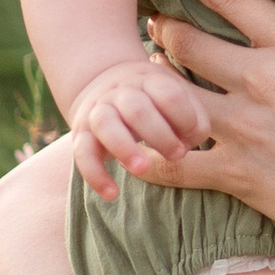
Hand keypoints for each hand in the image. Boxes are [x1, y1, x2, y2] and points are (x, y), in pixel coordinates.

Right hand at [66, 52, 216, 201]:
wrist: (103, 83)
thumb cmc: (154, 100)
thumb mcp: (176, 98)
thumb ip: (193, 118)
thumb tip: (188, 144)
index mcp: (150, 80)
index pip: (168, 94)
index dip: (185, 118)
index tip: (192, 138)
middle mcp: (121, 92)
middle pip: (136, 108)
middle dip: (160, 135)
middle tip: (176, 155)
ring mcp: (98, 111)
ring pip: (105, 123)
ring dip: (125, 147)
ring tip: (143, 168)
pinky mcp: (81, 134)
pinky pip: (82, 153)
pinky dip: (95, 175)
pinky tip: (112, 195)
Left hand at [138, 0, 274, 274]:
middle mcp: (263, 79)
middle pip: (185, 38)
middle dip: (161, 26)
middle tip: (146, 18)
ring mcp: (245, 128)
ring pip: (172, 91)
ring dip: (152, 82)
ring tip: (138, 76)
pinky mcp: (238, 174)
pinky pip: (175, 162)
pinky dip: (150, 156)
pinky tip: (131, 150)